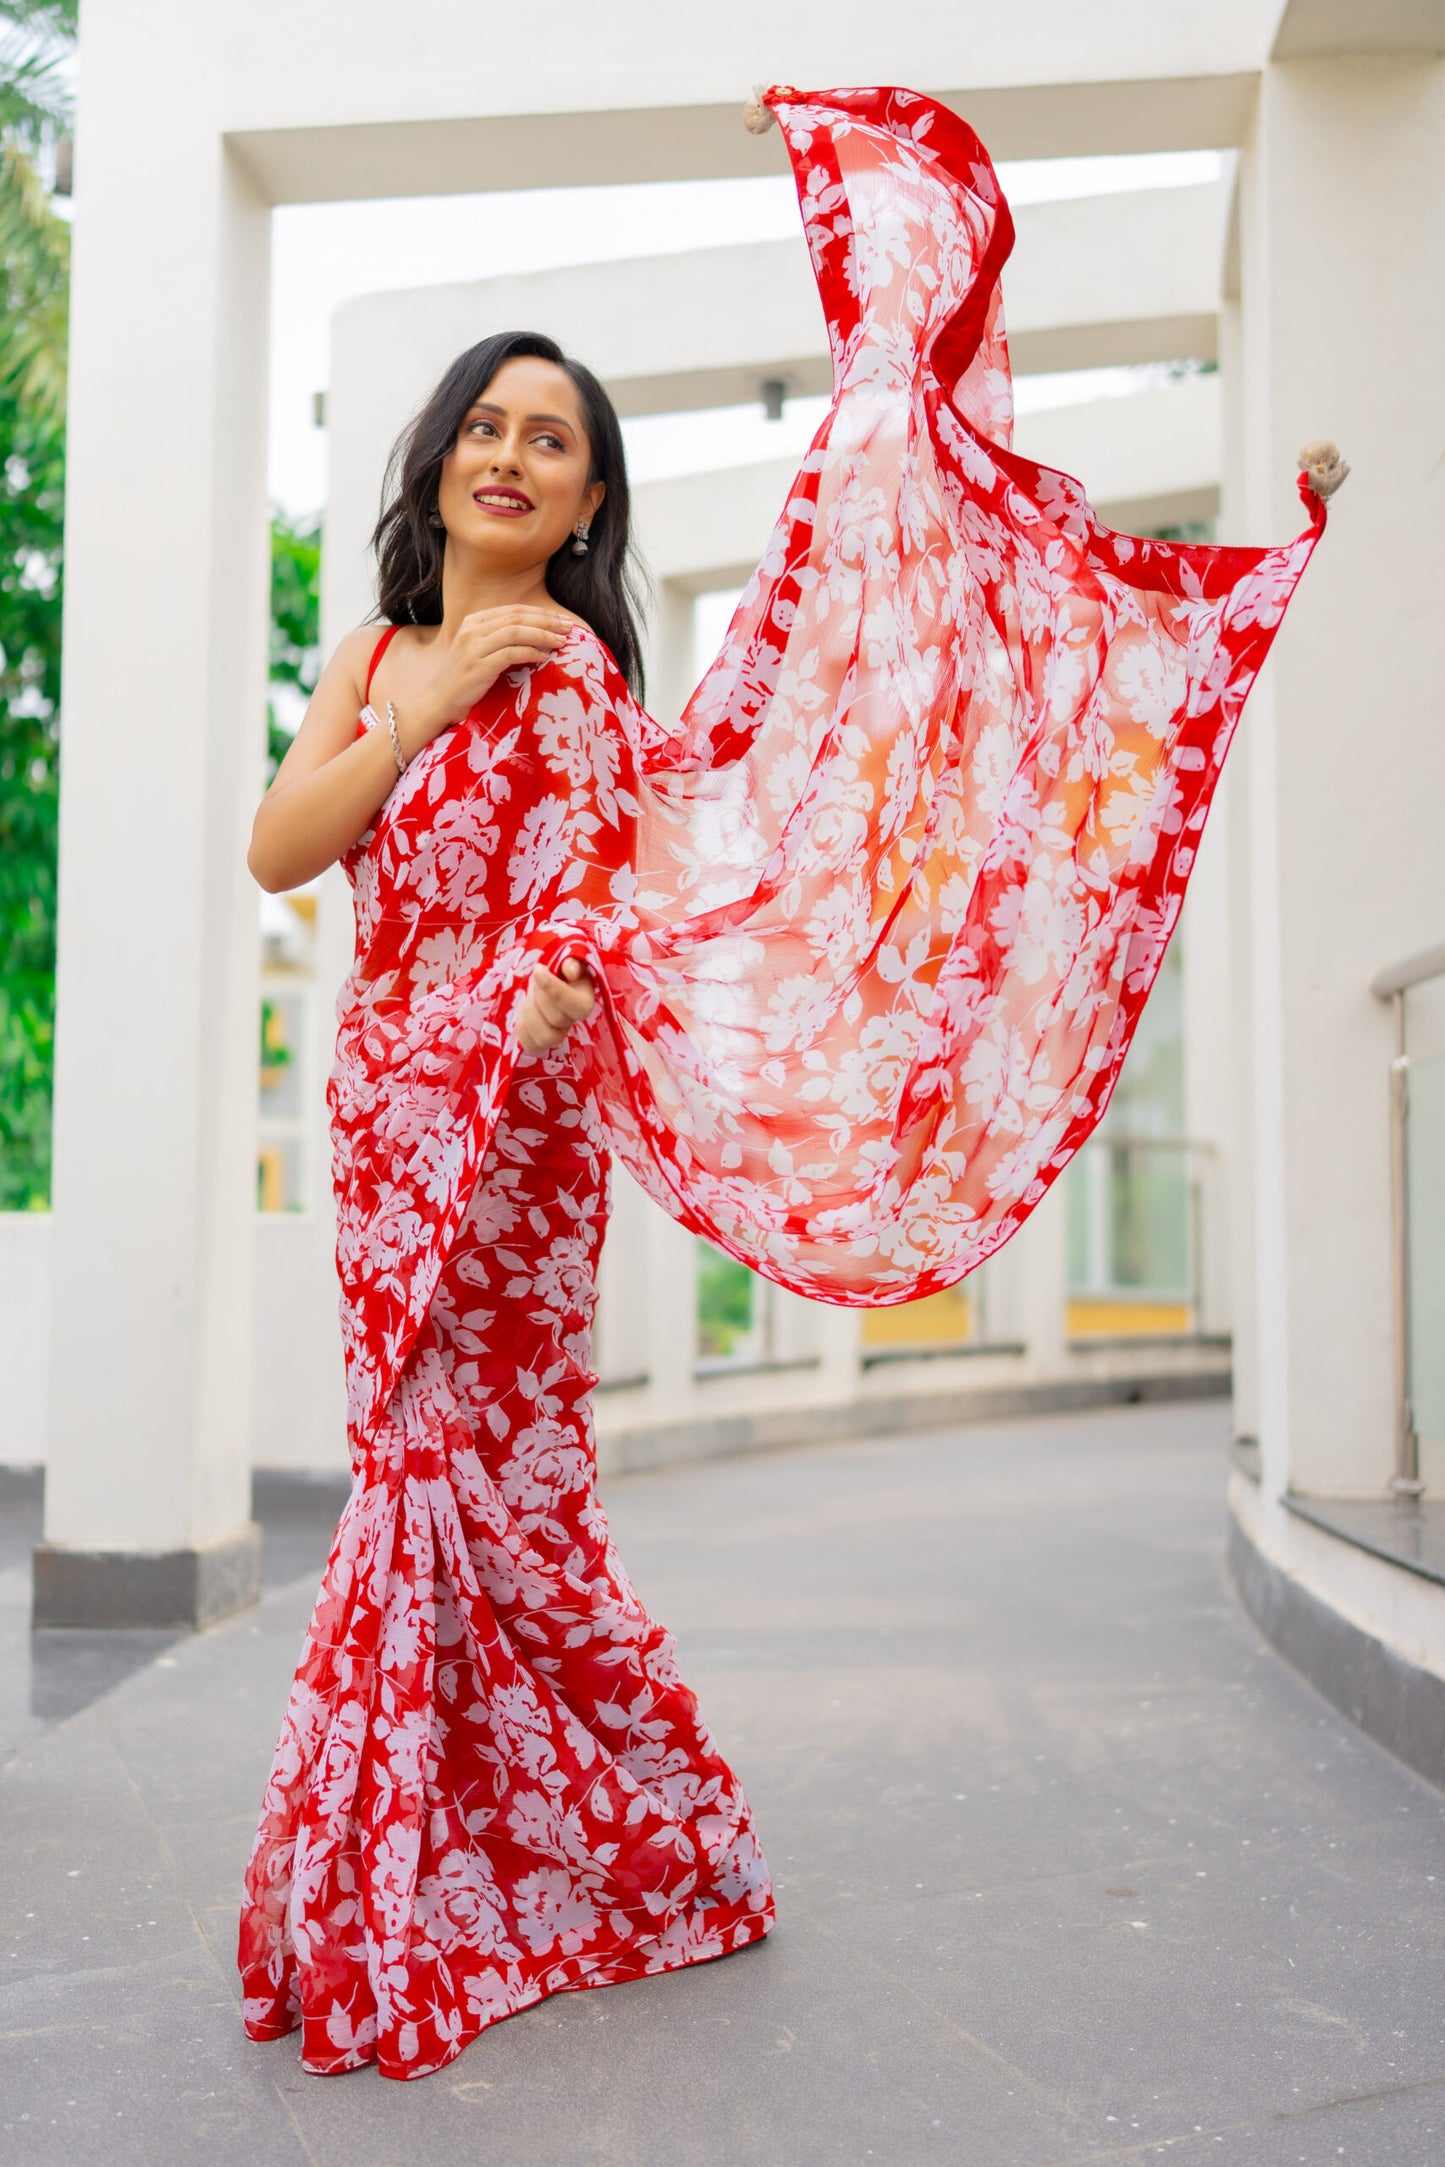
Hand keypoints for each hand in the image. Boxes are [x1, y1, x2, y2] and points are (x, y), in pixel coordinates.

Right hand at [401, 606, 574, 756]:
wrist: (437, 702)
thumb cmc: (463, 681)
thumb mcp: (479, 653)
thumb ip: (499, 640)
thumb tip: (535, 637)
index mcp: (473, 622)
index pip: (513, 610)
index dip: (540, 613)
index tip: (561, 620)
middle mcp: (472, 630)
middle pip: (517, 617)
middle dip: (547, 621)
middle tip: (569, 628)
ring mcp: (473, 647)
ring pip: (516, 632)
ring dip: (544, 635)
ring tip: (562, 642)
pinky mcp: (478, 666)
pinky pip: (511, 653)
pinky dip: (531, 653)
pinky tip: (545, 658)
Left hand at [516, 955, 595, 1052]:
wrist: (545, 978)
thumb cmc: (559, 966)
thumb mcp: (569, 956)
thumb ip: (573, 960)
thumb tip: (570, 971)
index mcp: (585, 999)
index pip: (580, 1006)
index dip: (557, 992)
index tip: (539, 971)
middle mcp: (574, 1021)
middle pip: (559, 1020)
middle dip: (540, 996)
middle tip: (535, 978)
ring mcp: (558, 1034)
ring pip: (546, 1038)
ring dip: (531, 1014)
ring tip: (529, 997)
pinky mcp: (539, 1041)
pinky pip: (530, 1044)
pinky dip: (522, 1027)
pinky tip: (523, 1012)